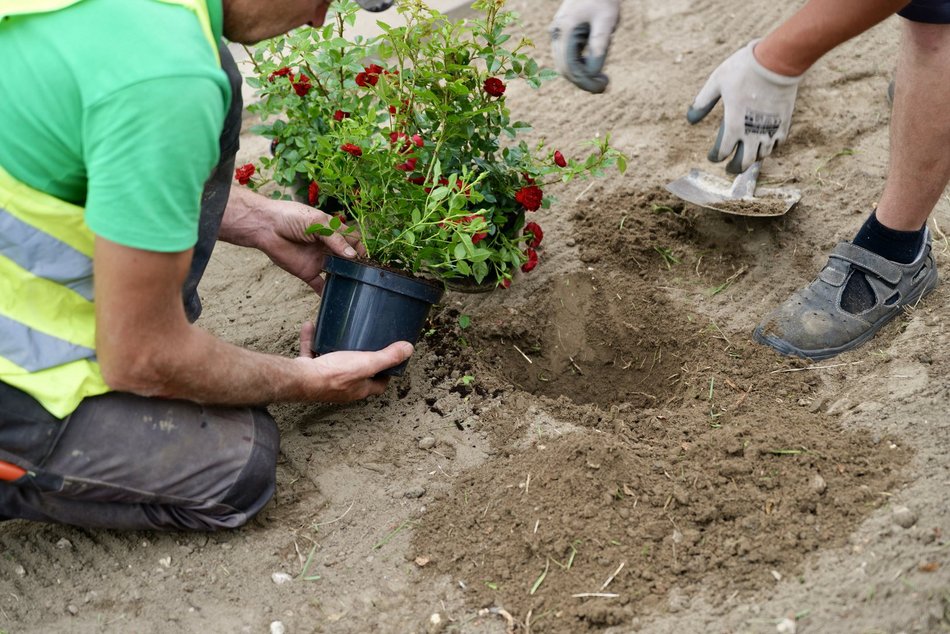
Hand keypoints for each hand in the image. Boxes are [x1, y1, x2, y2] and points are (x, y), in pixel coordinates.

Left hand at [258, 200, 364, 293]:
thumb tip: (353, 256)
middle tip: (365, 276)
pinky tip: (337, 299)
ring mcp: (319, 261)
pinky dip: (328, 293)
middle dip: (357, 266)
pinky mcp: (308, 273)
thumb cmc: (291, 217)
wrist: (265, 227)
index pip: (353, 241)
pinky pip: (320, 285)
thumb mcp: (317, 223)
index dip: (360, 249)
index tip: (367, 259)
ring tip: (357, 288)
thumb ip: (335, 239)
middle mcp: (328, 247)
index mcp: (333, 232)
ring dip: (346, 280)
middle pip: (348, 259)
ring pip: (338, 273)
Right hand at [296, 321, 412, 402]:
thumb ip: (388, 356)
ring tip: (338, 333)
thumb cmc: (334, 374)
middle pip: (356, 374)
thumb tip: (408, 349)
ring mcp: (325, 379)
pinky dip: (312, 340)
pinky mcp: (309, 371)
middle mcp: (343, 387)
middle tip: (365, 343)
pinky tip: (312, 326)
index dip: (386, 374)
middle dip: (360, 359)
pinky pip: (311, 353)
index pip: (379, 384)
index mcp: (359, 388)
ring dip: (334, 347)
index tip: (390, 360)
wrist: (300, 379)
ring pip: (332, 361)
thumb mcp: (368, 363)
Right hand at [550, 0, 619, 93]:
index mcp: (565, 30)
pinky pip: (567, 58)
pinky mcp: (561, 36)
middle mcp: (556, 34)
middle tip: (604, 86)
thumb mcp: (606, 21)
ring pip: (564, 65)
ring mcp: (557, 35)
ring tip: (602, 80)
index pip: (571, 67)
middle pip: (565, 69)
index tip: (604, 85)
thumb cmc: (603, 0)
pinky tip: (595, 69)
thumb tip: (594, 73)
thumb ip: (599, 45)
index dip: (586, 81)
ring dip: (581, 76)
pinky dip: (579, 67)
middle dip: (584, 82)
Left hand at [687, 40, 802, 173]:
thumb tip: (690, 119)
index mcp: (733, 125)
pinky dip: (770, 147)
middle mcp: (752, 132)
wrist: (777, 59)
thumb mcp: (716, 82)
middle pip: (744, 162)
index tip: (712, 156)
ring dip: (753, 158)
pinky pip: (778, 143)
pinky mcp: (784, 121)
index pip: (722, 152)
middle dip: (734, 168)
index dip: (715, 157)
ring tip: (746, 155)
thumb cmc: (743, 69)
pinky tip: (765, 144)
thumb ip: (702, 102)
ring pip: (762, 155)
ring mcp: (770, 128)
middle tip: (729, 168)